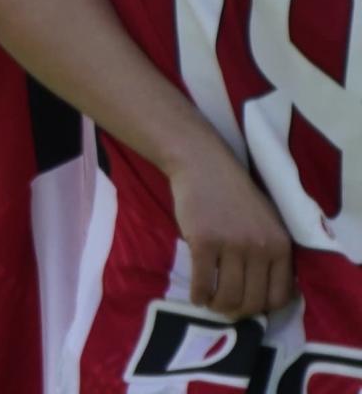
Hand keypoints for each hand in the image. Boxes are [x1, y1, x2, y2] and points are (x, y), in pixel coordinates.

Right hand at [167, 140, 296, 318]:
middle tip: (225, 309)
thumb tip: (267, 291)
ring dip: (217, 306)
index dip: (263, 308)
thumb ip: (270, 251)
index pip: (279, 296)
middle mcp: (260, 248)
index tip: (249, 306)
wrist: (202, 164)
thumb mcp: (266, 221)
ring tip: (210, 303)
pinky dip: (199, 295)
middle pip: (252, 300)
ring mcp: (231, 245)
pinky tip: (196, 296)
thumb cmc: (233, 193)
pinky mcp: (203, 242)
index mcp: (280, 245)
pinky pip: (203, 282)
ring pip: (228, 295)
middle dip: (237, 312)